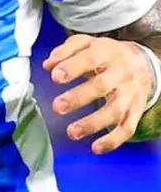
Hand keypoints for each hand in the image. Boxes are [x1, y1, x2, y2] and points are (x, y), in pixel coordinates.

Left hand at [44, 34, 153, 153]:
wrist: (143, 63)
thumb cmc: (107, 54)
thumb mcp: (88, 43)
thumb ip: (66, 50)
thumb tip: (48, 64)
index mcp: (107, 52)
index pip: (91, 58)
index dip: (73, 67)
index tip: (55, 77)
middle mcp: (121, 73)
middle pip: (101, 86)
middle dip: (78, 97)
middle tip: (57, 107)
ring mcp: (130, 94)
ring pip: (114, 111)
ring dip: (92, 124)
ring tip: (72, 132)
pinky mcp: (135, 111)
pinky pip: (126, 128)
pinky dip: (112, 141)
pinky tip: (95, 147)